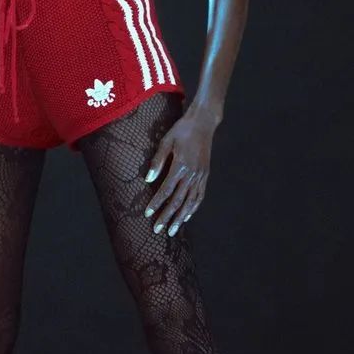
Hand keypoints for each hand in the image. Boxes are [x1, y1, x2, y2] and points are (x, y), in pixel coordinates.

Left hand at [142, 107, 217, 236]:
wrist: (203, 123)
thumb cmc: (181, 130)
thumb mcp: (166, 142)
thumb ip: (157, 161)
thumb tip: (148, 179)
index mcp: (180, 166)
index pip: (166, 190)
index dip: (156, 204)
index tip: (148, 214)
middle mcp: (192, 174)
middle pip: (178, 201)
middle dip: (167, 217)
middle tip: (157, 230)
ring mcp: (201, 176)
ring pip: (190, 202)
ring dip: (181, 217)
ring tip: (173, 230)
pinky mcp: (205, 175)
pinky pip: (200, 196)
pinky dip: (193, 208)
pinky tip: (187, 216)